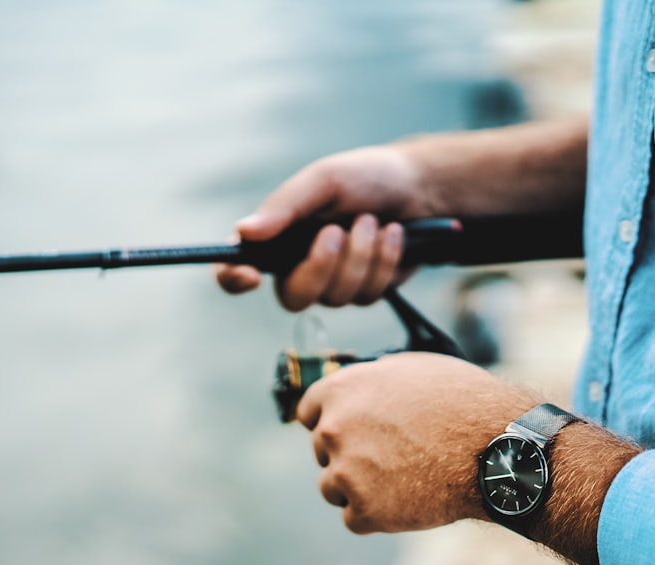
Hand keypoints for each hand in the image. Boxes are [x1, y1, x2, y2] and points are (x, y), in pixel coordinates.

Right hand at [214, 145, 432, 311]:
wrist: (420, 187)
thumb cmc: (365, 177)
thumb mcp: (324, 180)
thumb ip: (285, 206)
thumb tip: (243, 232)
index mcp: (276, 235)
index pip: (236, 268)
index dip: (234, 279)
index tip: (251, 276)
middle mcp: (298, 265)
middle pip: (293, 298)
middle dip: (321, 267)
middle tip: (338, 230)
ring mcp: (333, 283)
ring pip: (337, 297)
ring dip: (361, 255)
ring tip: (372, 221)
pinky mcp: (366, 291)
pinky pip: (369, 294)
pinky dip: (384, 260)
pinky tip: (393, 235)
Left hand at [295, 351, 537, 533]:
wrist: (495, 447)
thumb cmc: (462, 401)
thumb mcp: (414, 367)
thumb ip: (374, 378)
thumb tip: (359, 386)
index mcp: (340, 389)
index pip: (309, 412)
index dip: (333, 421)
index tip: (352, 433)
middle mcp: (333, 429)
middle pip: (322, 451)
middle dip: (349, 454)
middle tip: (392, 456)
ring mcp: (345, 472)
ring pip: (333, 487)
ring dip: (358, 487)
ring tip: (404, 478)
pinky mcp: (364, 511)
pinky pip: (355, 518)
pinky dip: (377, 515)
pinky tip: (408, 500)